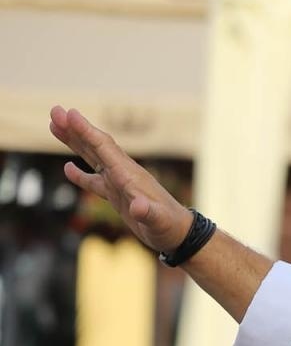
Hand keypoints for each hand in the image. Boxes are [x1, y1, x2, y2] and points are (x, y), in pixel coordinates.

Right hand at [48, 106, 191, 253]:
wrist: (179, 235)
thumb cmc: (169, 227)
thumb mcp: (159, 221)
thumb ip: (148, 213)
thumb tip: (138, 207)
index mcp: (129, 175)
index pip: (104, 147)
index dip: (86, 130)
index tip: (70, 113)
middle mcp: (123, 174)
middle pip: (95, 146)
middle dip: (75, 129)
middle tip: (55, 110)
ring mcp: (120, 184)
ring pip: (93, 157)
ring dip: (74, 142)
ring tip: (55, 126)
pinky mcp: (118, 196)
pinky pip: (95, 181)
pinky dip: (80, 174)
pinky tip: (67, 168)